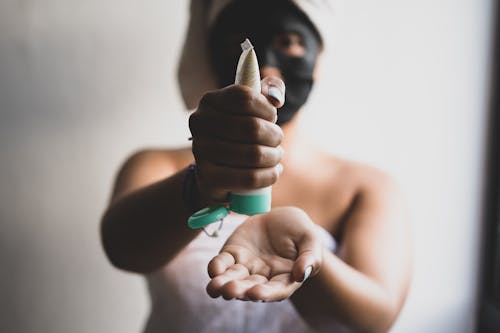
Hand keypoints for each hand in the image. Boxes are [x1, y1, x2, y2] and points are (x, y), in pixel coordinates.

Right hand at [188, 77, 285, 202]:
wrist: (216, 172)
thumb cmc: (240, 133)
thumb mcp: (253, 107)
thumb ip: (269, 90)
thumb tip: (276, 99)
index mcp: (210, 101)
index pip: (245, 98)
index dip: (266, 108)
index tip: (271, 117)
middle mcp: (200, 122)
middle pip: (252, 127)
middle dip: (274, 135)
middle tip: (277, 140)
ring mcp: (201, 150)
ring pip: (254, 154)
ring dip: (274, 156)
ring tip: (276, 156)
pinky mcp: (208, 177)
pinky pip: (250, 177)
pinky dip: (269, 175)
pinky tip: (274, 171)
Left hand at [206, 207, 322, 301]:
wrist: (281, 217)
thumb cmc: (300, 231)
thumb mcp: (310, 239)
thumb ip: (310, 257)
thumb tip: (300, 274)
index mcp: (284, 278)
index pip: (275, 290)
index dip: (266, 294)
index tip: (256, 293)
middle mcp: (263, 278)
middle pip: (250, 288)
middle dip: (240, 290)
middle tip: (231, 290)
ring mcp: (246, 267)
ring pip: (233, 279)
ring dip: (223, 285)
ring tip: (215, 287)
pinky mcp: (232, 254)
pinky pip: (222, 263)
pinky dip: (216, 267)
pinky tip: (213, 270)